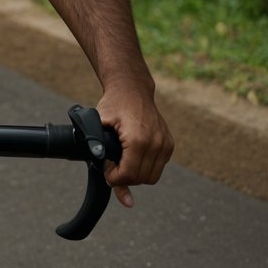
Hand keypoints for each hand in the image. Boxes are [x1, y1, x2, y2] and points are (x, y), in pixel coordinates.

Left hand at [97, 80, 173, 208]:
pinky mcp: (169, 144)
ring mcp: (165, 144)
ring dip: (136, 175)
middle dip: (124, 178)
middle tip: (113, 166)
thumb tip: (100, 165)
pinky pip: (158, 167)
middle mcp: (156, 143)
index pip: (128, 175)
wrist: (132, 88)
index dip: (114, 178)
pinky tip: (134, 157)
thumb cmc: (114, 104)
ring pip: (151, 177)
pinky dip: (146, 168)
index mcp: (138, 139)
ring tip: (123, 162)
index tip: (107, 169)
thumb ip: (98, 147)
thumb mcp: (99, 123)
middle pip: (140, 179)